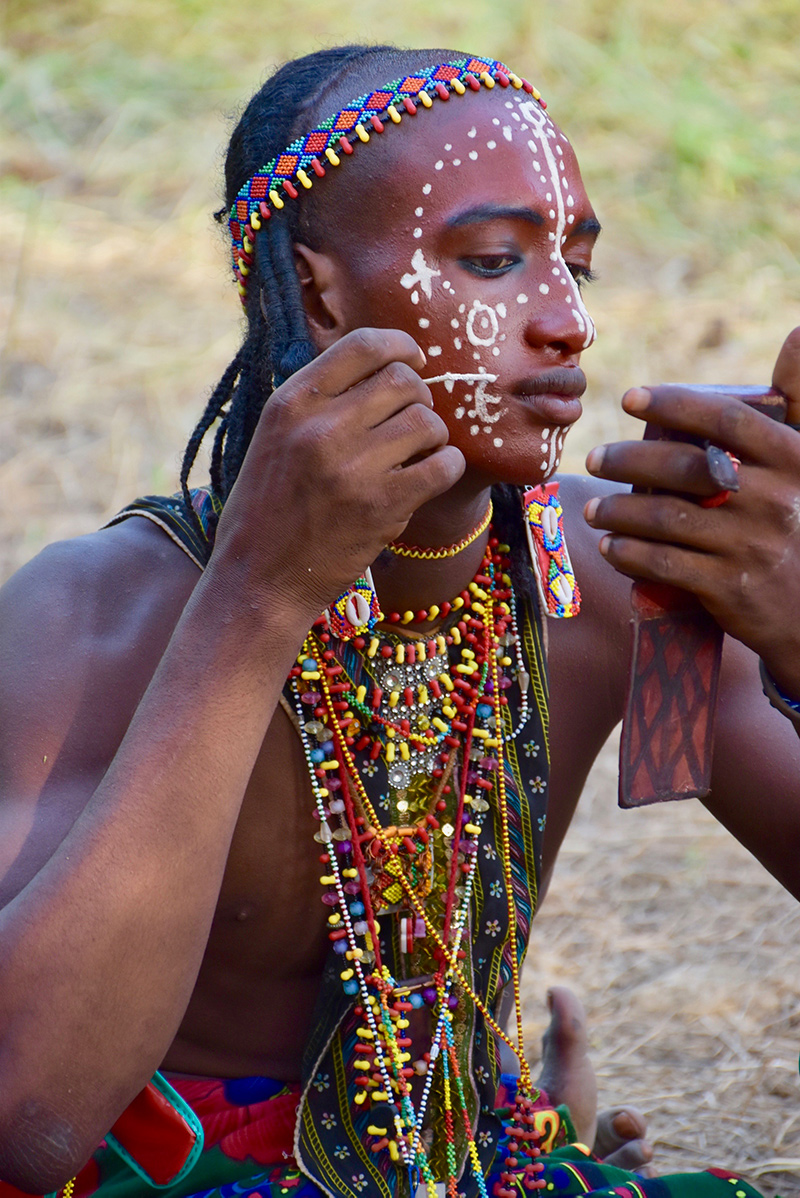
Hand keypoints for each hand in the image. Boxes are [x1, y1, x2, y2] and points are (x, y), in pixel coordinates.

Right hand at [212, 328, 464, 616]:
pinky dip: (447, 467)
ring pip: (428, 422)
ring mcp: (353, 467)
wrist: (258, 579)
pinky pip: (443, 466)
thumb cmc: (267, 509)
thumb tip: (381, 368)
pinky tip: (433, 476)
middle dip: (419, 398)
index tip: (415, 359)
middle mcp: (321, 427)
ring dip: (434, 437)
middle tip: (412, 423)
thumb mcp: (274, 438)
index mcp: (291, 402)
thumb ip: (319, 402)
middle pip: (404, 380)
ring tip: (418, 455)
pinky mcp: (382, 506)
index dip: (401, 346)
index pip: (363, 346)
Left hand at [583, 327, 799, 694]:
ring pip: (665, 519)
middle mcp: (773, 501)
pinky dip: (629, 553)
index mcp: (793, 461)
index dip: (673, 403)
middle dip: (627, 460)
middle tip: (595, 458)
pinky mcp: (729, 588)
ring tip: (594, 509)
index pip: (726, 421)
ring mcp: (750, 546)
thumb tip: (796, 334)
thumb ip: (797, 407)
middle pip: (683, 469)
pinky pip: (663, 564)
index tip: (630, 397)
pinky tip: (610, 547)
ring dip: (618, 511)